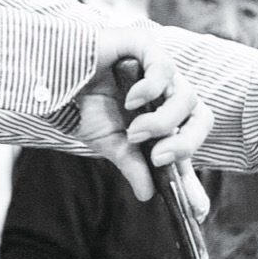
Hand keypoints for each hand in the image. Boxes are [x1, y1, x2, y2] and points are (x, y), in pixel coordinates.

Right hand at [79, 28, 212, 214]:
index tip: (197, 211)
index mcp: (164, 118)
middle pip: (202, 118)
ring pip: (187, 97)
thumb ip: (132, 164)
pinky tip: (132, 99)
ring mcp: (161, 70)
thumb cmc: (85, 104)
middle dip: (187, 144)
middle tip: (160, 159)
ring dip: (161, 122)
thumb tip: (147, 195)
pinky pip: (165, 67)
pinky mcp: (146, 47)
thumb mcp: (110, 142)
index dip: (194, 179)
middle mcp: (169, 94)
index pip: (188, 146)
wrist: (55, 75)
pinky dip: (152, 87)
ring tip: (134, 131)